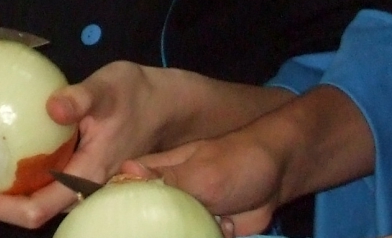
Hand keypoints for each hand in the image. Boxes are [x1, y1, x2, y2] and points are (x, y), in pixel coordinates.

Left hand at [0, 61, 175, 228]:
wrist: (166, 103)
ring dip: (4, 192)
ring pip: (36, 199)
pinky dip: (19, 175)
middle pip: (31, 212)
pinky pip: (44, 182)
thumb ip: (83, 97)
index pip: (37, 209)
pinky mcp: (80, 168)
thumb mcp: (111, 86)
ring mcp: (81, 180)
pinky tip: (3, 155)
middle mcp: (81, 187)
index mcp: (88, 176)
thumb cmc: (138, 94)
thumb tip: (51, 105)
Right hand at [122, 132, 285, 237]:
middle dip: (151, 230)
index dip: (113, 206)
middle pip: (142, 221)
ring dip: (183, 235)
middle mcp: (166, 194)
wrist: (280, 174)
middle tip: (178, 223)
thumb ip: (165, 180)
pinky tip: (224, 228)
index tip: (111, 223)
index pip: (123, 189)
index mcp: (158, 172)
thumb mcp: (200, 172)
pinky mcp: (205, 230)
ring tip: (213, 218)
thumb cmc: (237, 161)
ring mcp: (185, 214)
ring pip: (168, 234)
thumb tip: (124, 172)